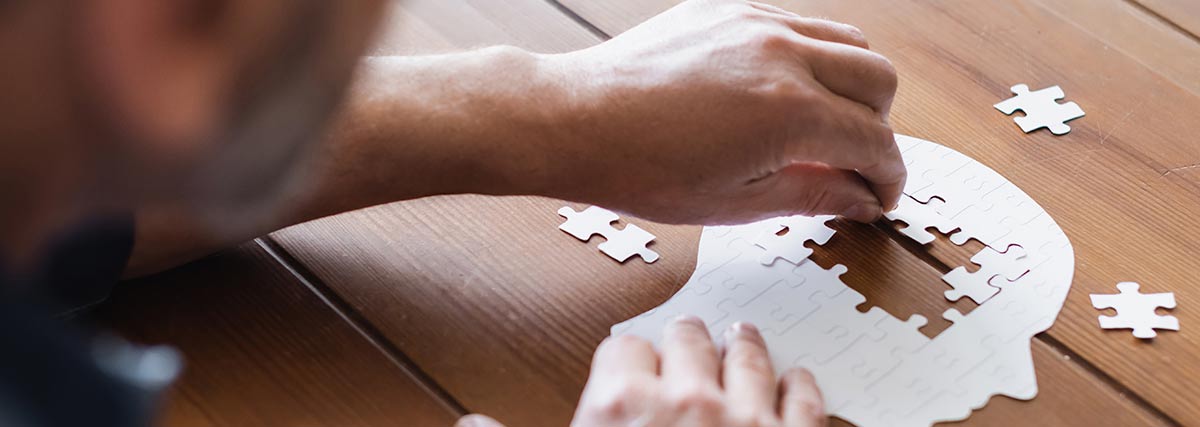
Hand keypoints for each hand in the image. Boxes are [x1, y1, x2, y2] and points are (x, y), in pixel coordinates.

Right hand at [455, 317, 826, 426]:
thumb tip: (469, 423)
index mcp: (621, 405)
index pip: (623, 346)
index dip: (624, 354)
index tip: (629, 361)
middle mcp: (686, 398)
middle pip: (686, 338)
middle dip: (683, 339)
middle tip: (687, 337)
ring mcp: (746, 418)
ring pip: (747, 355)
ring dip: (742, 344)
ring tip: (741, 335)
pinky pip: (803, 396)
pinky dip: (799, 382)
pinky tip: (795, 378)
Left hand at [542, 0, 903, 223]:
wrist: (576, 121)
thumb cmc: (641, 169)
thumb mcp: (734, 202)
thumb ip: (812, 195)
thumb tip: (860, 198)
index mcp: (790, 111)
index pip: (874, 140)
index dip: (888, 176)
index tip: (880, 195)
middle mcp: (782, 55)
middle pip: (878, 79)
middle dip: (880, 127)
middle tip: (853, 162)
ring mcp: (755, 23)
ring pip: (847, 41)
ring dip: (853, 84)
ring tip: (823, 123)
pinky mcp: (728, 9)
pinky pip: (798, 23)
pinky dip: (810, 56)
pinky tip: (781, 91)